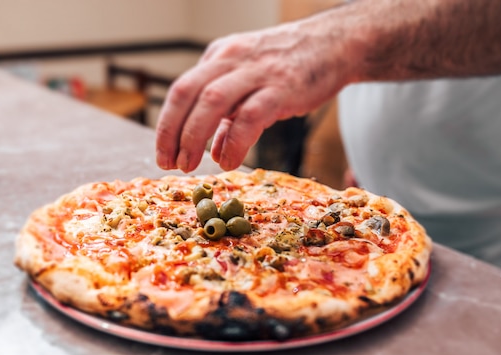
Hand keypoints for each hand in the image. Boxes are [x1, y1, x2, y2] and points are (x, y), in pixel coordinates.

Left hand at [155, 17, 352, 171]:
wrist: (337, 43)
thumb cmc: (292, 65)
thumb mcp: (251, 81)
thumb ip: (230, 115)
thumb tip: (216, 152)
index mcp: (220, 56)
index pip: (181, 90)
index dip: (166, 125)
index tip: (163, 154)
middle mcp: (232, 59)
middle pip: (186, 93)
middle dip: (171, 132)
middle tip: (169, 163)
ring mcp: (256, 71)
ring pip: (212, 102)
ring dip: (194, 137)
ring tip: (189, 165)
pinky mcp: (282, 87)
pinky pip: (250, 116)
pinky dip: (234, 142)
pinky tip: (229, 161)